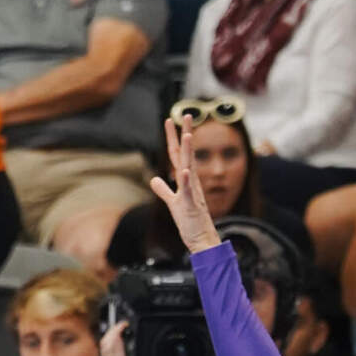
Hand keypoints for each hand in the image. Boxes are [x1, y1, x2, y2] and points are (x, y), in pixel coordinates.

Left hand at [148, 113, 223, 251]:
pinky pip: (188, 191)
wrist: (202, 240)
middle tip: (186, 114)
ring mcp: (192, 192)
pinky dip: (185, 180)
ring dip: (189, 152)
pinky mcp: (191, 205)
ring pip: (190, 167)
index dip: (173, 137)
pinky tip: (183, 170)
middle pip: (186, 154)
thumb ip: (163, 190)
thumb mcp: (173, 203)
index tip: (170, 120)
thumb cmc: (190, 222)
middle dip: (185, 134)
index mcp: (186, 180)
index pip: (178, 154)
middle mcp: (192, 182)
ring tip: (187, 134)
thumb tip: (154, 179)